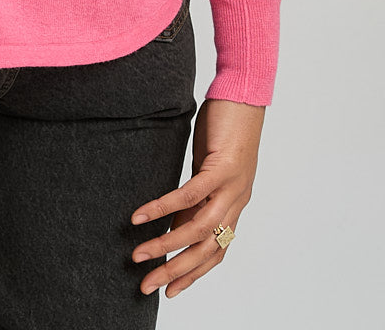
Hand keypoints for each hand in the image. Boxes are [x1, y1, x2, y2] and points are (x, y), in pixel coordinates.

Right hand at [130, 97, 264, 298]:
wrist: (246, 93)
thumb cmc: (227, 126)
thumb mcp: (210, 166)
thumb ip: (198, 193)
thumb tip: (176, 216)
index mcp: (234, 204)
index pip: (215, 252)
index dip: (193, 274)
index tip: (169, 290)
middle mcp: (236, 202)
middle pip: (206, 250)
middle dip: (175, 271)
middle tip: (147, 286)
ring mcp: (232, 187)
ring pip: (198, 230)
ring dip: (166, 247)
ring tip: (138, 255)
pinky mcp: (222, 168)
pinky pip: (189, 195)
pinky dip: (164, 208)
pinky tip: (142, 216)